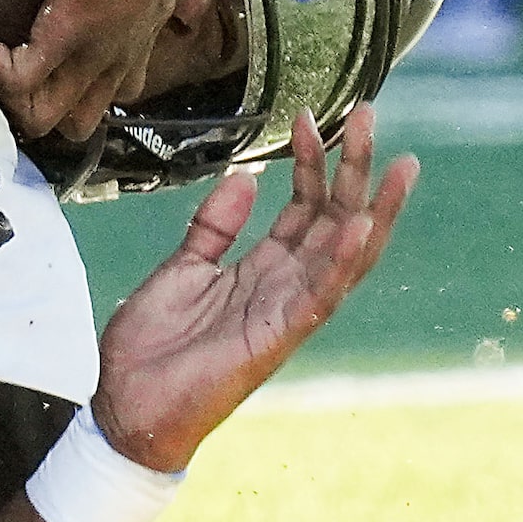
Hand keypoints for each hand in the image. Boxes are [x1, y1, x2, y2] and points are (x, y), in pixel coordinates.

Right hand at [0, 0, 220, 141]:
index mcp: (137, 42)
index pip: (105, 96)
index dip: (66, 91)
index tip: (27, 58)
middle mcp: (117, 58)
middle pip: (72, 123)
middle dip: (28, 106)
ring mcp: (93, 51)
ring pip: (40, 115)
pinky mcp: (68, 31)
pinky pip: (16, 75)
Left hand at [88, 106, 417, 470]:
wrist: (125, 405)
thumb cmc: (152, 345)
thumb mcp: (182, 268)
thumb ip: (214, 226)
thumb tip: (246, 177)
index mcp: (263, 269)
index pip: (304, 207)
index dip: (313, 163)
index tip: (314, 118)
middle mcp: (284, 286)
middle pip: (334, 219)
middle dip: (355, 169)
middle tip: (370, 116)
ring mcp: (286, 312)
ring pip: (346, 254)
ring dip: (373, 208)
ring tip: (397, 164)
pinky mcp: (278, 339)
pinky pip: (320, 296)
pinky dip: (343, 261)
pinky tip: (360, 226)